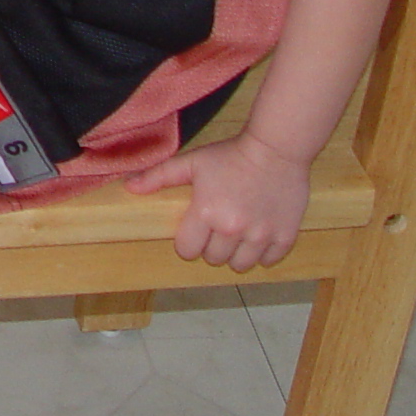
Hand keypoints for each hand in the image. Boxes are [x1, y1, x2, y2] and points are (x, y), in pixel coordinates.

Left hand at [124, 132, 311, 270]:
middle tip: (217, 228)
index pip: (187, 251)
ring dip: (236, 254)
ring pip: (241, 265)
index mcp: (206, 213)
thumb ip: (159, 177)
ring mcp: (261, 235)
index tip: (194, 230)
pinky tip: (258, 235)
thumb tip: (130, 187)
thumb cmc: (230, 155)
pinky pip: (269, 261)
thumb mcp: (191, 162)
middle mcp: (232, 229)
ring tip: (237, 236)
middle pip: (214, 259)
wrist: (276, 149)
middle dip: (212, 247)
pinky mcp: (285, 236)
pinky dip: (262, 253)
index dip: (188, 242)